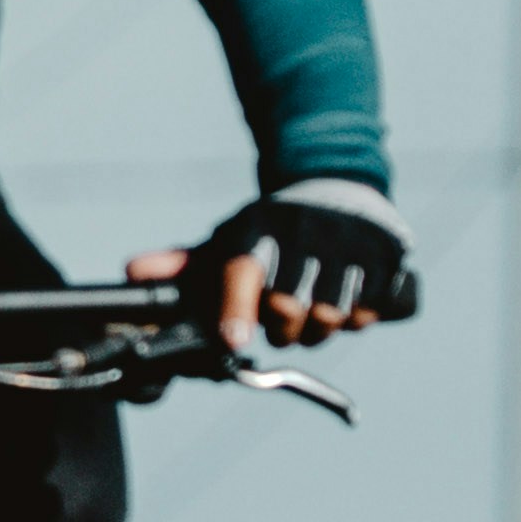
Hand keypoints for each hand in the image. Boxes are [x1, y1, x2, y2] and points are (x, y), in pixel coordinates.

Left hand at [128, 183, 414, 351]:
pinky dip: (360, 316)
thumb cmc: (270, 229)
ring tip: (312, 307)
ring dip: (320, 327)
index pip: (243, 274)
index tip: (233, 338)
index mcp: (257, 232)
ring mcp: (350, 243)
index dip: (236, 310)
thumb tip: (132, 273)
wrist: (334, 183)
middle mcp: (304, 233)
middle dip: (282, 329)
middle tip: (281, 320)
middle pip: (288, 311)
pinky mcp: (388, 253)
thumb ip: (180, 265)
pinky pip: (371, 311)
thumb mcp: (224, 240)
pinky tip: (347, 297)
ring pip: (332, 318)